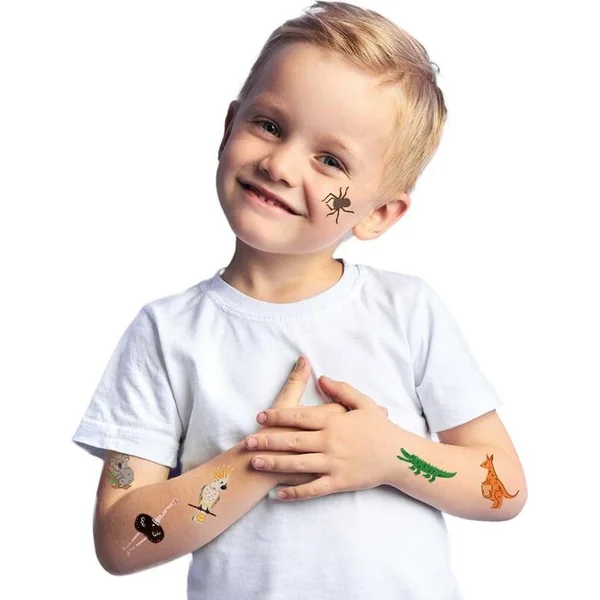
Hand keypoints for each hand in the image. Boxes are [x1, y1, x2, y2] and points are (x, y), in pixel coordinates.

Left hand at [244, 375, 396, 499]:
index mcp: (333, 422)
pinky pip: (313, 489)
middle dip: (268, 440)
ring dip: (274, 464)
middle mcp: (330, 442)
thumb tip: (322, 377)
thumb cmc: (380, 428)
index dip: (277, 416)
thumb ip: (341, 389)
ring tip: (255, 462)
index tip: (260, 416)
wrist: (399, 456)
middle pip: (292, 441)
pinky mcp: (338, 482)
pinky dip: (295, 493)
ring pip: (297, 465)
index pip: (299, 417)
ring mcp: (333, 464)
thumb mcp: (363, 403)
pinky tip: (278, 494)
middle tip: (247, 441)